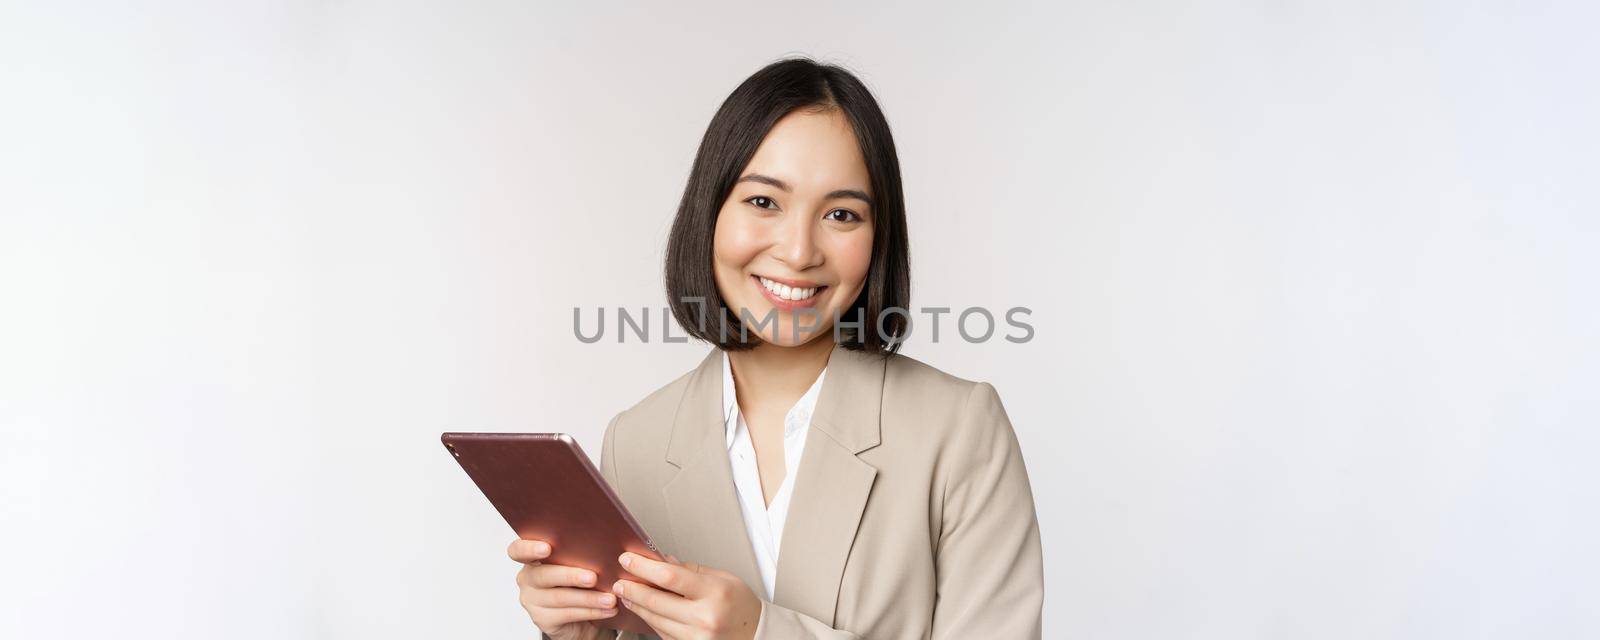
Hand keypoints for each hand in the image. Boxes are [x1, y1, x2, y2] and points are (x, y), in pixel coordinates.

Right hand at [508, 539, 619, 639]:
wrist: (582, 618)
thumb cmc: (580, 584)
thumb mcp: (578, 565)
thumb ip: (579, 554)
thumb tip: (602, 546)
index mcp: (533, 559)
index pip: (518, 550)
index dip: (528, 548)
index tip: (546, 548)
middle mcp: (527, 578)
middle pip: (544, 575)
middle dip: (571, 576)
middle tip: (592, 578)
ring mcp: (532, 600)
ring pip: (560, 597)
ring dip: (588, 598)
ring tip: (609, 598)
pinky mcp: (541, 619)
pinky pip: (567, 614)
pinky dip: (591, 611)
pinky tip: (607, 609)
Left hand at [611, 552, 762, 639]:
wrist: (755, 633)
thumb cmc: (740, 604)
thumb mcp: (721, 577)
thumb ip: (689, 569)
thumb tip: (661, 560)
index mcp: (715, 592)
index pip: (670, 577)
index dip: (643, 567)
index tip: (628, 560)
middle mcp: (705, 616)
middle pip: (657, 601)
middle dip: (633, 589)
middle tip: (620, 581)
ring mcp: (697, 636)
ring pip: (656, 619)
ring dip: (638, 606)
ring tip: (627, 594)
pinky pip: (663, 633)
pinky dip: (651, 620)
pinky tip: (645, 610)